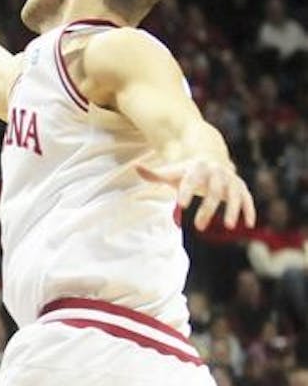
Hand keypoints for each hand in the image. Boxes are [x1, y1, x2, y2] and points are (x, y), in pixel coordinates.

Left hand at [139, 158, 256, 229]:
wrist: (211, 159)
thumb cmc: (186, 172)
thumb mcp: (171, 172)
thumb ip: (154, 174)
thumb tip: (135, 167)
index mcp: (197, 168)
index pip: (191, 181)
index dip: (186, 191)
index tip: (180, 206)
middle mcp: (217, 172)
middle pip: (214, 191)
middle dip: (207, 208)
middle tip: (198, 227)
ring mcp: (231, 180)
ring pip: (233, 195)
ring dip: (232, 210)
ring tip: (227, 227)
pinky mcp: (241, 187)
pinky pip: (247, 199)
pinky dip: (249, 210)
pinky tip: (248, 225)